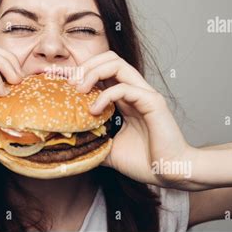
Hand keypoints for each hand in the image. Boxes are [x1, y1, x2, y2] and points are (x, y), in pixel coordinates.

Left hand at [69, 51, 196, 188]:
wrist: (170, 172)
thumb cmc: (145, 161)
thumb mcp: (109, 150)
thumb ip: (94, 141)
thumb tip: (70, 145)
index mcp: (125, 98)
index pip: (102, 71)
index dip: (81, 72)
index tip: (61, 82)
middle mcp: (135, 91)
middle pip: (108, 58)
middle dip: (85, 66)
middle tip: (70, 84)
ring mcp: (144, 94)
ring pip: (117, 63)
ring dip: (92, 72)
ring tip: (79, 89)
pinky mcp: (152, 102)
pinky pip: (125, 87)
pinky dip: (105, 95)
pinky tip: (94, 110)